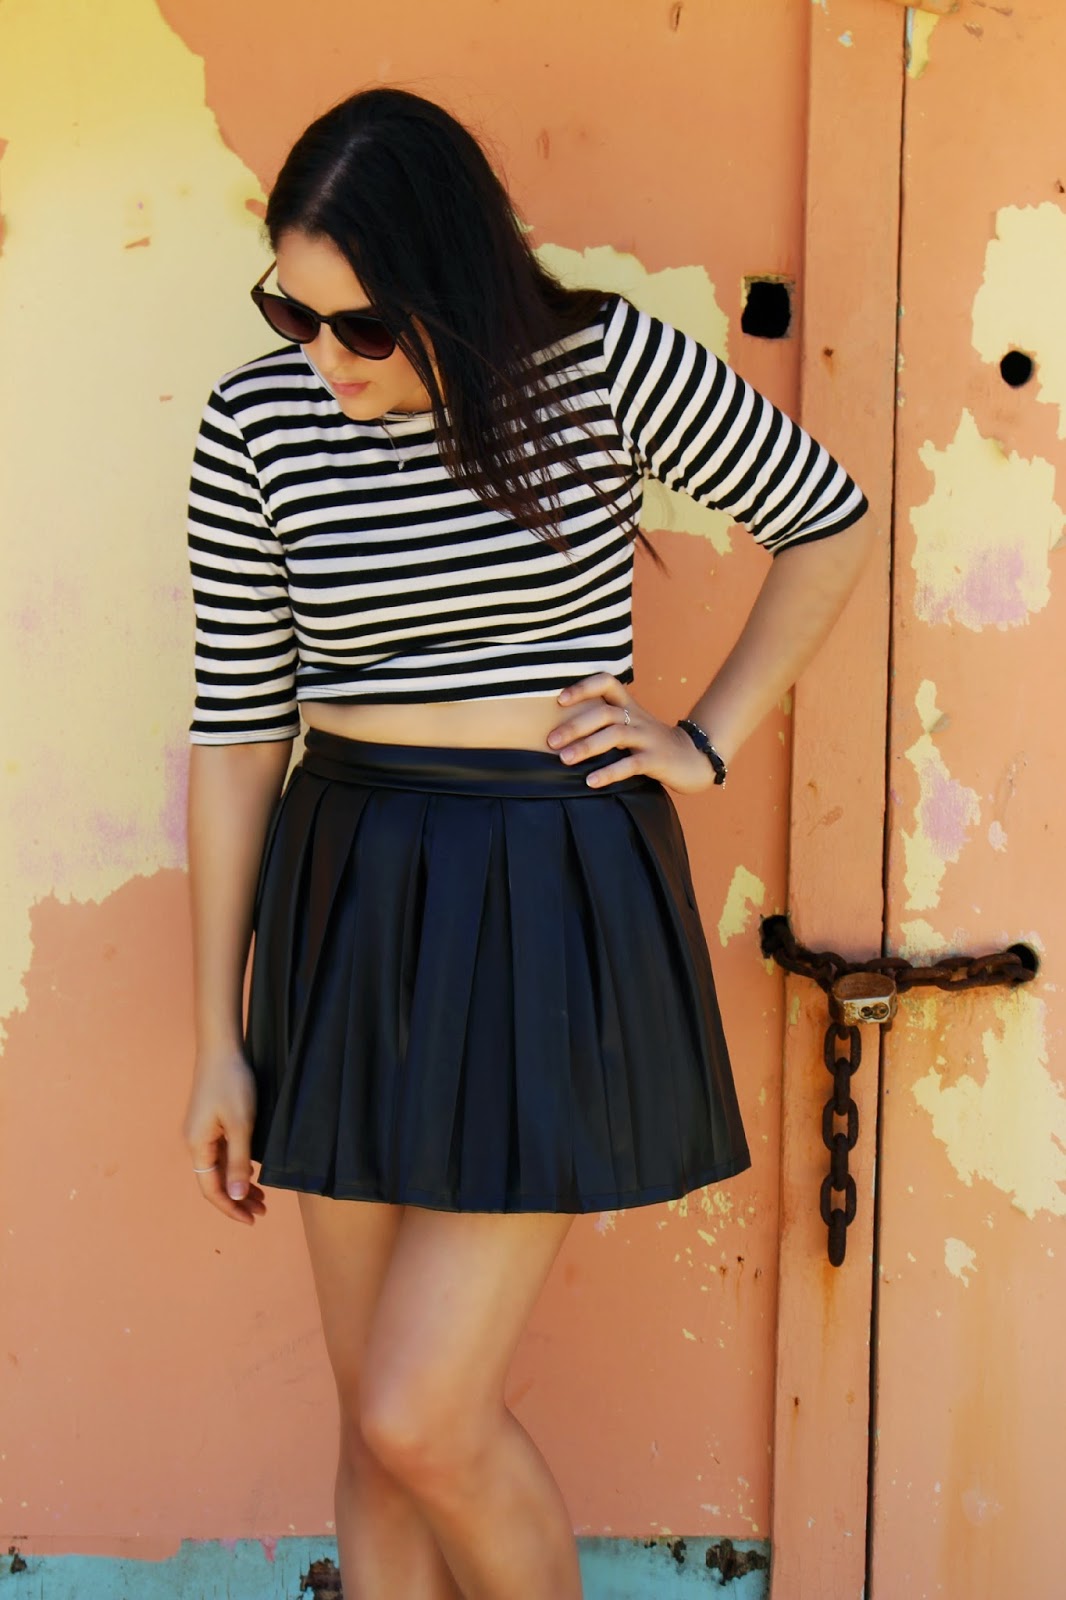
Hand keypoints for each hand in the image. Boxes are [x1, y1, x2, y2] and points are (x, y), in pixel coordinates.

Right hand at [182, 1046, 267, 1225]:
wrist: (221, 1049)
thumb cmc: (232, 1084)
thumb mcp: (241, 1125)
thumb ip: (238, 1162)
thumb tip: (236, 1196)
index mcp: (198, 1146)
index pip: (211, 1189)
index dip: (230, 1208)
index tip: (251, 1220)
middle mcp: (196, 1143)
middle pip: (215, 1182)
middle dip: (237, 1200)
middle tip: (263, 1211)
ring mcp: (202, 1133)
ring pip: (220, 1169)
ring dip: (238, 1185)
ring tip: (261, 1199)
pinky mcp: (211, 1123)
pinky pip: (222, 1154)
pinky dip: (237, 1167)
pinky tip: (252, 1173)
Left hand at [547, 674, 716, 794]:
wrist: (694, 758)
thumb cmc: (651, 744)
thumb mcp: (631, 725)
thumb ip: (605, 722)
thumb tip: (561, 729)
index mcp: (629, 706)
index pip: (607, 682)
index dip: (583, 687)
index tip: (560, 700)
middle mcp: (637, 718)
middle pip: (604, 713)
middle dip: (575, 726)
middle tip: (551, 741)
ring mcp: (648, 738)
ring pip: (615, 735)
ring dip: (587, 747)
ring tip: (564, 760)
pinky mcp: (656, 760)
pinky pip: (631, 764)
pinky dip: (609, 772)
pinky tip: (591, 781)